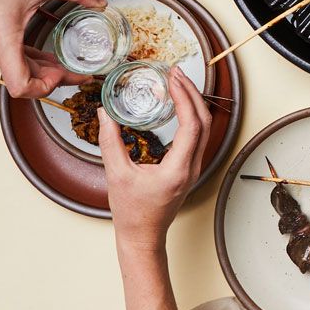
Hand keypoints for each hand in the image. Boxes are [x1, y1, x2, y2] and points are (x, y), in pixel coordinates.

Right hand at [99, 69, 212, 251]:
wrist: (142, 236)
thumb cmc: (131, 212)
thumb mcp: (116, 174)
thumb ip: (109, 142)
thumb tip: (104, 112)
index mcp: (178, 169)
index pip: (192, 125)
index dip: (185, 98)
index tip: (173, 80)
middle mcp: (192, 167)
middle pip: (204, 122)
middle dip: (192, 94)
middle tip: (176, 73)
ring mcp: (193, 168)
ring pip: (204, 128)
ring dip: (193, 103)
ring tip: (177, 82)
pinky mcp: (188, 168)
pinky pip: (197, 136)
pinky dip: (190, 115)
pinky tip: (177, 104)